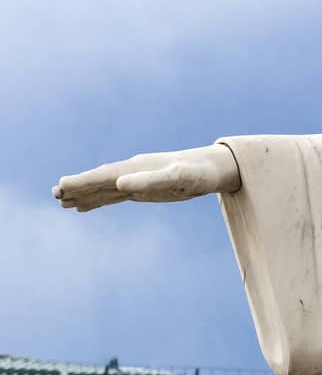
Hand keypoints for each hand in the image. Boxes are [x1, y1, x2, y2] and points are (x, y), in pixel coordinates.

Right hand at [54, 144, 240, 211]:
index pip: (104, 176)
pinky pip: (115, 195)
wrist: (213, 169)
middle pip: (99, 180)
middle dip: (78, 186)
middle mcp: (133, 172)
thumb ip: (150, 181)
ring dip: (84, 194)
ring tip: (62, 201)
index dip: (83, 181)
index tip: (62, 186)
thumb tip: (121, 183)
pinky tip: (85, 205)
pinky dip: (98, 199)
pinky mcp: (142, 189)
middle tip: (55, 194)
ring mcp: (136, 180)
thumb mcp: (178, 178)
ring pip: (104, 188)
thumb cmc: (198, 173)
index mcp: (137, 168)